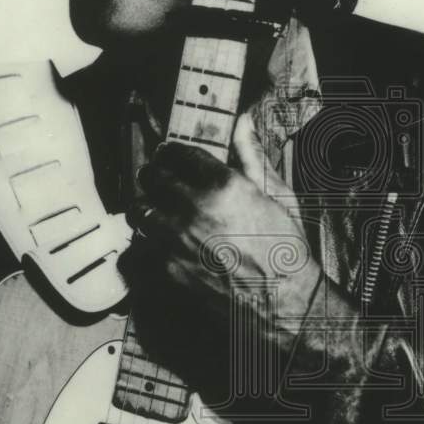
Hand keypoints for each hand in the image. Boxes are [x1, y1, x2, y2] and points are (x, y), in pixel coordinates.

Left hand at [118, 115, 322, 406]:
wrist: (283, 302)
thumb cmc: (285, 249)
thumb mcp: (277, 195)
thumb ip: (251, 155)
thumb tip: (242, 121)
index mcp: (220, 183)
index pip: (177, 154)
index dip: (170, 152)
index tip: (169, 155)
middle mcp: (192, 207)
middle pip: (152, 177)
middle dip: (155, 175)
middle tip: (159, 179)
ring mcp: (175, 239)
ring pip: (139, 211)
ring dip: (145, 207)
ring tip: (155, 211)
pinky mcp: (167, 269)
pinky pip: (138, 249)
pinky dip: (143, 245)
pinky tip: (155, 245)